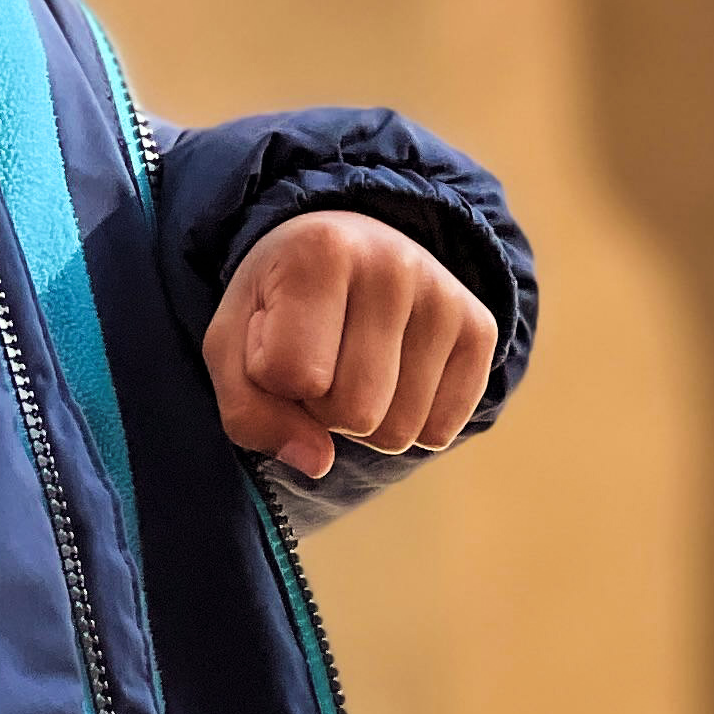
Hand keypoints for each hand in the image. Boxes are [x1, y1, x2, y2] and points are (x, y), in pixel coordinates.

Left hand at [202, 207, 497, 480]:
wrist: (347, 252)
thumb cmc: (278, 308)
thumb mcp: (232, 347)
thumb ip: (250, 412)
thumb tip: (317, 462)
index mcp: (321, 251)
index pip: (294, 375)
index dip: (273, 378)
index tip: (277, 337)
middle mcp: (393, 264)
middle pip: (355, 413)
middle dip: (324, 408)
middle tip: (321, 360)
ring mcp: (445, 296)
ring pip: (399, 433)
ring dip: (366, 421)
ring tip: (356, 364)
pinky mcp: (480, 328)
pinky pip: (439, 432)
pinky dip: (409, 423)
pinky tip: (396, 373)